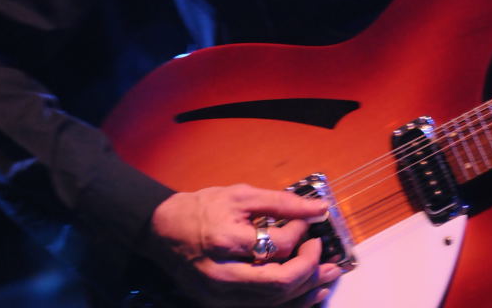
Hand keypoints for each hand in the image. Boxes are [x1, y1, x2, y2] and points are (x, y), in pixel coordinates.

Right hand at [144, 184, 342, 305]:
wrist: (164, 229)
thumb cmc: (203, 208)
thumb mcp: (241, 194)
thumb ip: (280, 202)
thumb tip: (317, 208)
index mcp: (226, 240)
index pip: (278, 244)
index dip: (301, 232)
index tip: (310, 221)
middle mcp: (223, 275)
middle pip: (278, 284)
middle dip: (310, 270)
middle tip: (328, 256)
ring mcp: (220, 296)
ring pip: (272, 303)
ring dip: (304, 291)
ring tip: (327, 278)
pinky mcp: (220, 305)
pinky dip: (287, 303)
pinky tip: (306, 294)